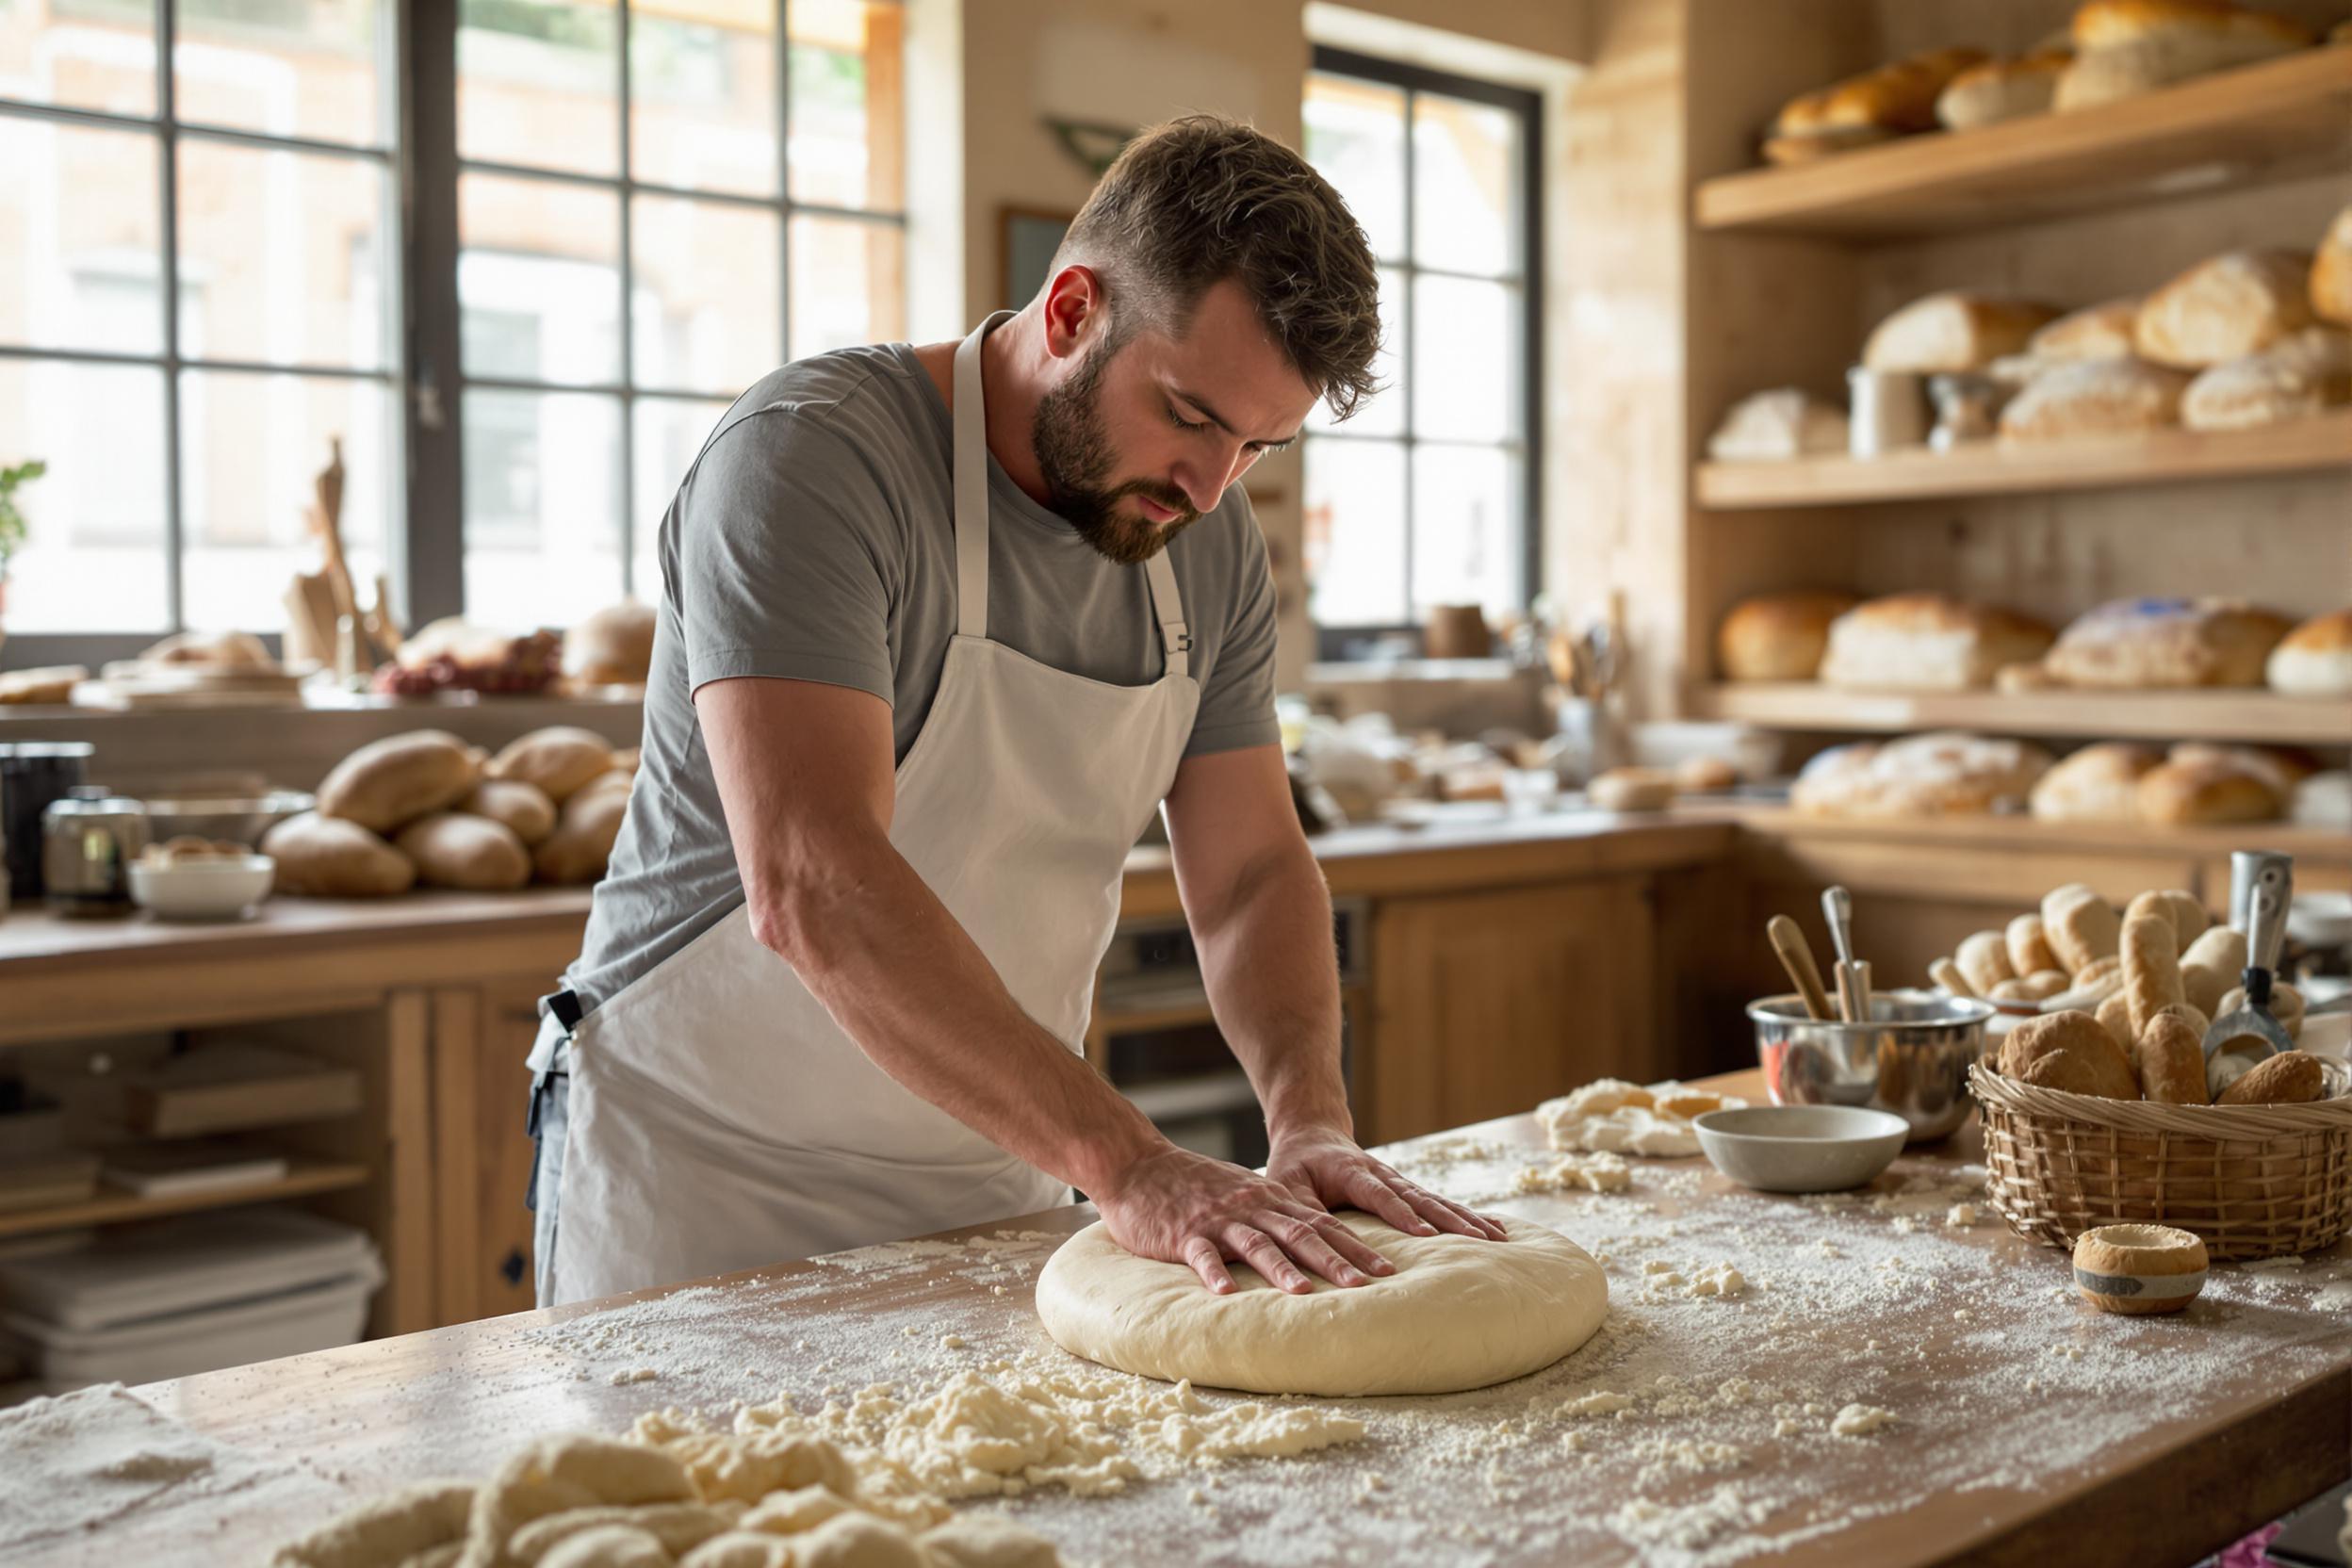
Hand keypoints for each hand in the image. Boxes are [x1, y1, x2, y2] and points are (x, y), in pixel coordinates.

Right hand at [1091, 1142, 1400, 1295]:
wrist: (1138, 1164)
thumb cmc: (1191, 1187)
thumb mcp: (1242, 1195)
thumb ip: (1274, 1216)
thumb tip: (1313, 1243)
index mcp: (1268, 1201)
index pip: (1321, 1224)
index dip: (1356, 1247)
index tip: (1388, 1270)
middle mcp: (1250, 1208)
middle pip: (1301, 1234)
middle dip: (1336, 1261)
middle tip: (1367, 1286)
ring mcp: (1217, 1220)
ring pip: (1256, 1244)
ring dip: (1282, 1270)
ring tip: (1306, 1294)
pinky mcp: (1182, 1234)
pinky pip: (1200, 1255)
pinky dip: (1213, 1274)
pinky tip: (1227, 1295)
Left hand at [1266, 1123, 1509, 1242]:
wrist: (1314, 1136)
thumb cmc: (1296, 1166)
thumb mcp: (1286, 1185)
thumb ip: (1301, 1212)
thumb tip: (1311, 1244)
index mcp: (1353, 1171)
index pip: (1381, 1194)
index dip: (1402, 1214)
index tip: (1425, 1234)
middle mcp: (1384, 1174)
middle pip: (1422, 1197)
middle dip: (1453, 1220)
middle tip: (1482, 1241)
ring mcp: (1400, 1182)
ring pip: (1437, 1201)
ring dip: (1468, 1219)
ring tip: (1499, 1239)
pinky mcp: (1407, 1192)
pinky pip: (1440, 1204)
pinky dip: (1467, 1217)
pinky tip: (1495, 1231)